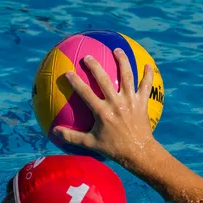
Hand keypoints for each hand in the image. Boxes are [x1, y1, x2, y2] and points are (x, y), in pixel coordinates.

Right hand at [53, 48, 157, 164]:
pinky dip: (148, 75)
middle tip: (88, 56)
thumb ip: (72, 137)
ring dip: (122, 61)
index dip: (75, 81)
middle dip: (95, 66)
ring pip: (127, 76)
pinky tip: (147, 64)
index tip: (68, 72)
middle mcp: (116, 103)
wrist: (138, 153)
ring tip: (117, 50)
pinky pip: (146, 86)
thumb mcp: (90, 144)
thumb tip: (54, 132)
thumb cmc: (113, 149)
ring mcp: (130, 101)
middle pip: (104, 79)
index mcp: (102, 112)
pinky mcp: (142, 103)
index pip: (85, 93)